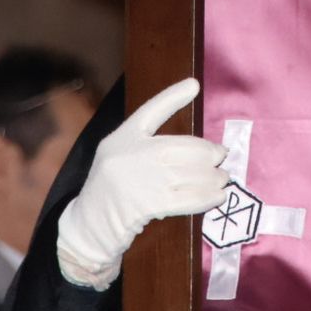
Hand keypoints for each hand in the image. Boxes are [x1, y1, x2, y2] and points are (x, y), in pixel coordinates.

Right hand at [56, 78, 228, 290]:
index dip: (173, 96)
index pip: (151, 110)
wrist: (88, 225)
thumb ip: (143, 145)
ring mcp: (141, 179)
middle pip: (184, 146)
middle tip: (221, 157)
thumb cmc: (108, 189)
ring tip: (223, 178)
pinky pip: (188, 198)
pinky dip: (208, 197)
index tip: (194, 85)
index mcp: (123, 137)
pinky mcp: (149, 205)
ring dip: (214, 177)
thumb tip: (190, 145)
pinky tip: (219, 196)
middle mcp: (132, 153)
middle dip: (209, 153)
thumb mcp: (116, 156)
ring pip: (191, 173)